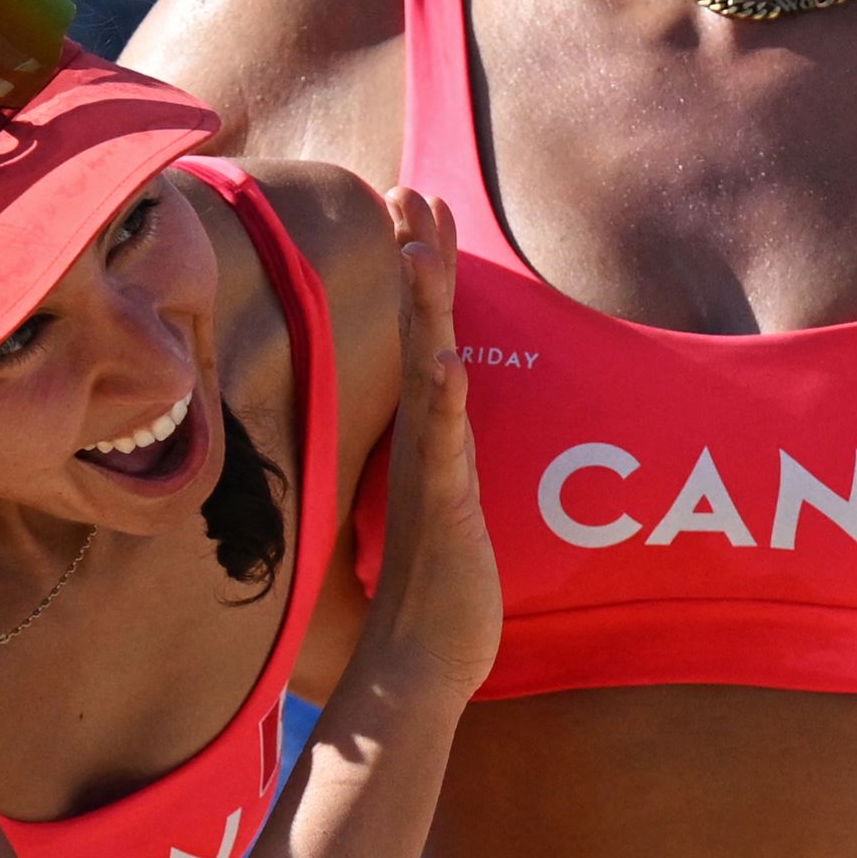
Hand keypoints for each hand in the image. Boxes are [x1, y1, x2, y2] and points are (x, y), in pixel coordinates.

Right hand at [360, 189, 498, 696]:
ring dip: (427, 313)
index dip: (426, 277)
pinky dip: (445, 404)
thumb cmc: (433, 596)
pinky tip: (447, 362)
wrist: (415, 666)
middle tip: (409, 191)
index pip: (428, 339)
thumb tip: (441, 439)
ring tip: (421, 252)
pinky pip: (443, 449)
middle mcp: (423, 445)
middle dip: (420, 261)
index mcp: (428, 439)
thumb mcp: (445, 511)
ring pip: (428, 376)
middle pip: (422, 333)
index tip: (420, 212)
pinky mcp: (443, 511)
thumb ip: (442, 469)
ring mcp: (429, 474)